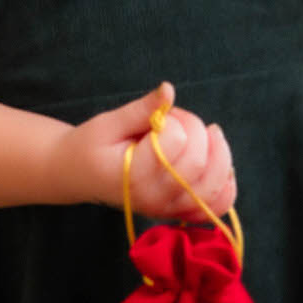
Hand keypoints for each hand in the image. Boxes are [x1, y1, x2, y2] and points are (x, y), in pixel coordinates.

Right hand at [60, 82, 236, 220]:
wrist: (77, 176)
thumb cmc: (89, 147)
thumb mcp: (108, 122)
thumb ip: (141, 109)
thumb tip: (168, 90)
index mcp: (135, 176)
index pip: (177, 141)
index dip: (173, 120)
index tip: (156, 118)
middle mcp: (156, 199)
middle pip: (200, 161)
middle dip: (195, 130)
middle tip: (174, 121)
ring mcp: (169, 210)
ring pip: (216, 184)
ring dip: (217, 152)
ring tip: (203, 135)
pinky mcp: (178, 212)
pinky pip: (216, 205)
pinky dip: (226, 184)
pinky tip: (220, 163)